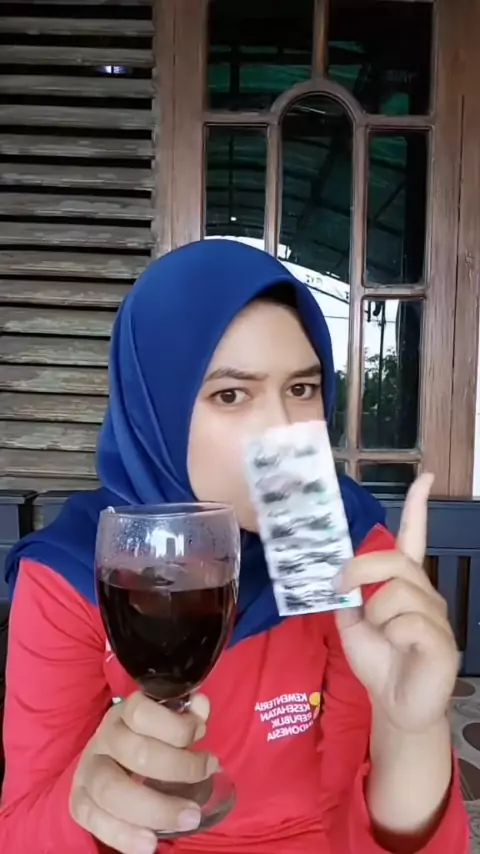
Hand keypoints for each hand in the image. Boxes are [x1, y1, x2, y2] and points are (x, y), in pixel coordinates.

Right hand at [70, 692, 216, 853]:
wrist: (109, 760)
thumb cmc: (147, 739)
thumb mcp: (166, 722)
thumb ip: (186, 717)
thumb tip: (201, 705)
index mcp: (124, 714)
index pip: (142, 712)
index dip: (175, 726)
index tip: (202, 733)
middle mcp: (103, 739)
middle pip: (137, 753)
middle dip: (179, 769)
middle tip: (208, 777)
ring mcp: (88, 770)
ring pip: (112, 790)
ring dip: (155, 809)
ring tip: (189, 818)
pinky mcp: (79, 801)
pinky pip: (93, 819)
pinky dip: (122, 835)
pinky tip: (149, 844)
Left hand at [336, 473, 458, 732]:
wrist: (394, 702)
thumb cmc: (376, 659)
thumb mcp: (352, 622)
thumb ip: (347, 595)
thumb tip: (337, 573)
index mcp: (405, 582)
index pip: (414, 537)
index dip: (418, 507)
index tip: (426, 477)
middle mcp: (425, 591)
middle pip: (395, 560)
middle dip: (361, 571)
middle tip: (343, 590)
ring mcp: (436, 615)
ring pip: (397, 594)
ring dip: (375, 614)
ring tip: (381, 635)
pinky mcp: (441, 640)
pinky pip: (408, 622)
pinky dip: (392, 634)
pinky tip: (399, 647)